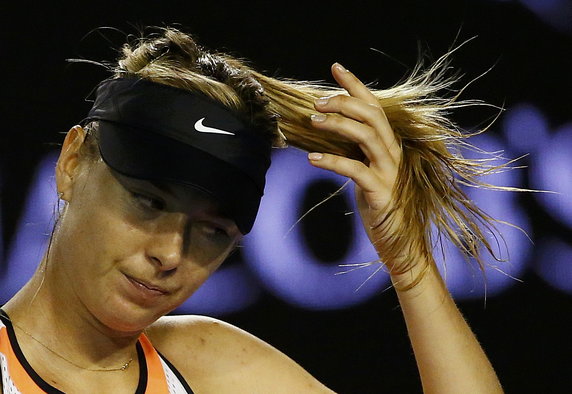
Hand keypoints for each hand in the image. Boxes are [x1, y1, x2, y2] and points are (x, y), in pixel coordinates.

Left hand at [308, 62, 405, 269]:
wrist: (401, 247)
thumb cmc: (380, 208)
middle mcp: (393, 155)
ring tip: (313, 122)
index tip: (335, 68)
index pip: (374, 107)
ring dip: (338, 124)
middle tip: (315, 103)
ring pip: (367, 136)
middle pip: (372, 115)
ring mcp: (390, 173)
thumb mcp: (367, 174)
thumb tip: (331, 131)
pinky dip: (333, 162)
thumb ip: (357, 152)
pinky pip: (357, 171)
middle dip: (343, 102)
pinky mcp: (382, 194)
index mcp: (388, 147)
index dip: (356, 85)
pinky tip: (312, 159)